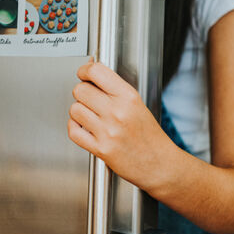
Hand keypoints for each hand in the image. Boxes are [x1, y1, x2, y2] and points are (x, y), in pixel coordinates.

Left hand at [67, 59, 174, 191]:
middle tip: (88, 97)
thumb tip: (92, 74)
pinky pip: (73, 131)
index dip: (85, 70)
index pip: (96, 72)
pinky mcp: (101, 149)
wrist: (159, 164)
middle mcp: (117, 112)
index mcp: (128, 97)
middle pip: (80, 90)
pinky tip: (83, 127)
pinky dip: (74, 127)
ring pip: (75, 109)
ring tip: (89, 114)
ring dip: (78, 111)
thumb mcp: (138, 104)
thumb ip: (115, 89)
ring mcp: (108, 131)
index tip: (84, 73)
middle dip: (82, 92)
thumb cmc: (150, 136)